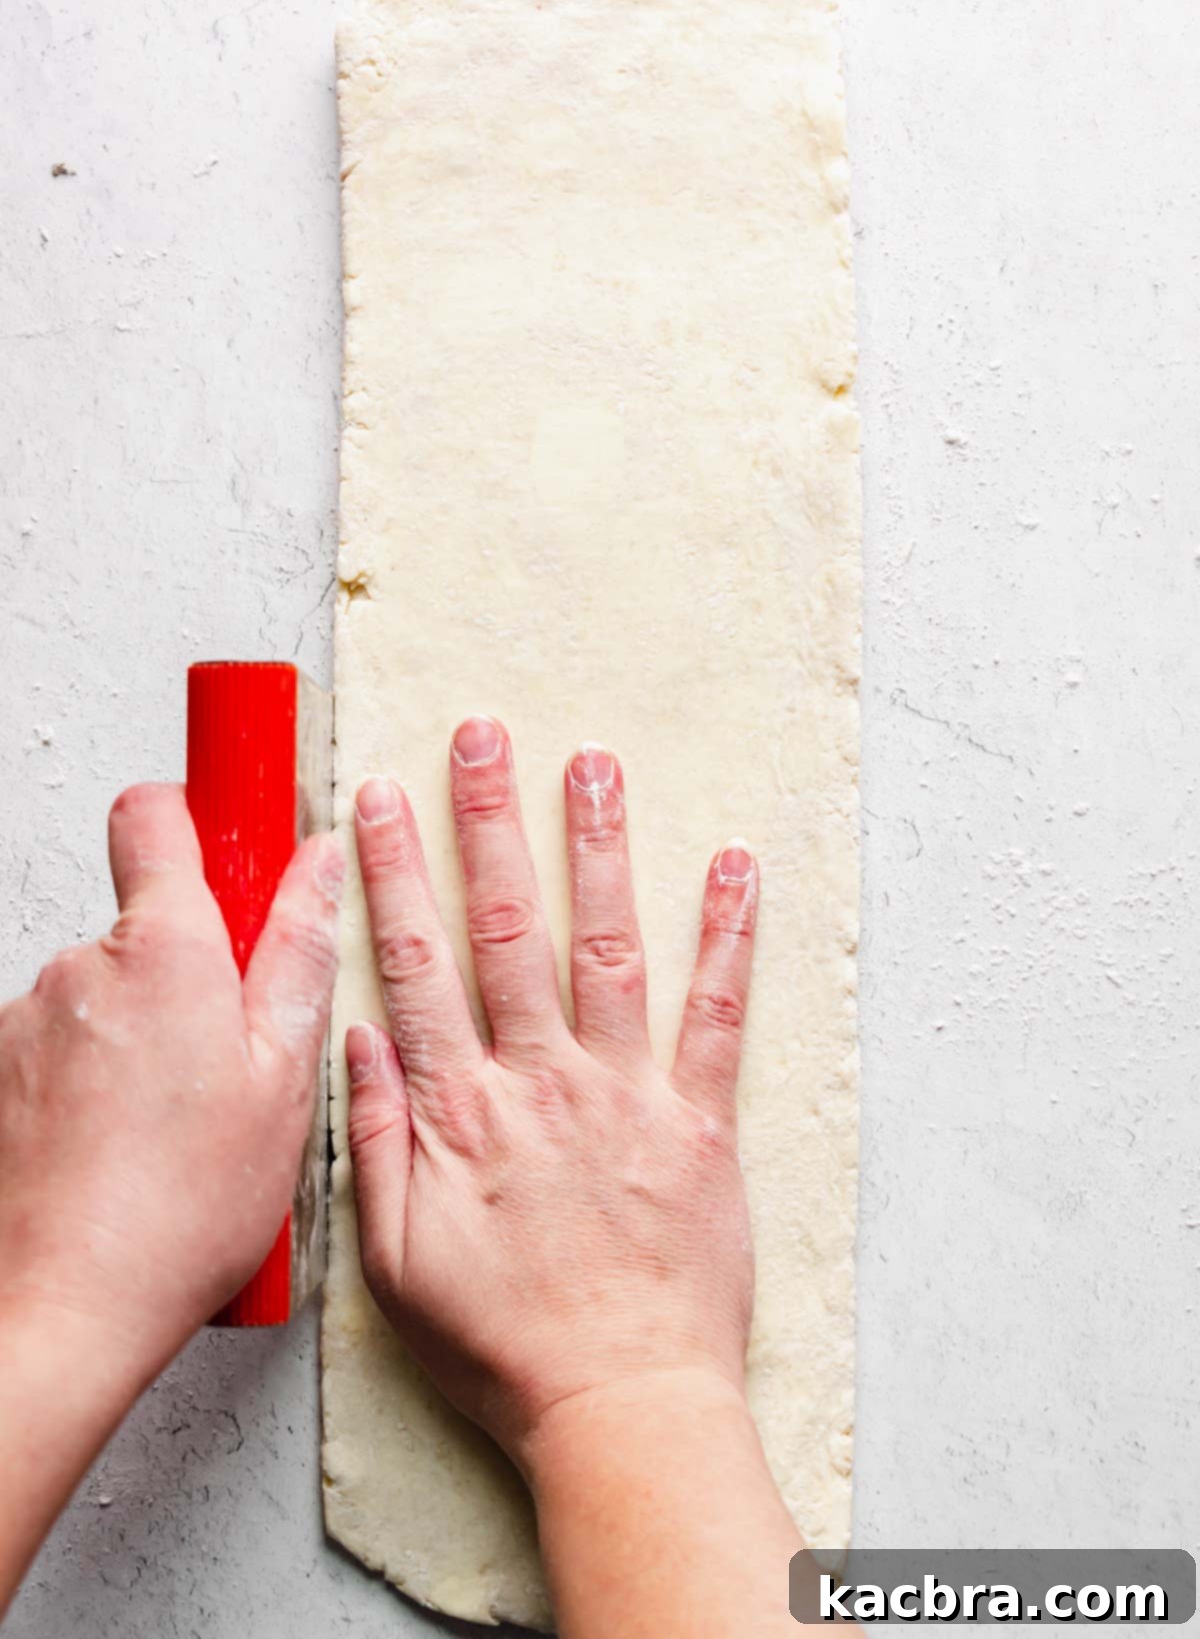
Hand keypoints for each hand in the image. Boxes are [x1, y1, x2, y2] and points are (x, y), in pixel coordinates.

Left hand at [0, 783, 342, 1378]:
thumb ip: (298, 953)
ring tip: (178, 1122)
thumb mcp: (282, 1078)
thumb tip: (318, 865)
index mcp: (165, 951)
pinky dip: (95, 1082)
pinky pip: (60, 1050)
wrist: (60, 1312)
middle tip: (229, 1052)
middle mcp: (80, 968)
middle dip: (188, 967)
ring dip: (141, 1035)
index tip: (226, 826)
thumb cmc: (179, 1210)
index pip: (155, 813)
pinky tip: (128, 1149)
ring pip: (103, 996)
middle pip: (142, 922)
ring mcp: (26, 1023)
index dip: (192, 812)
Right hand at [345, 717, 757, 1470]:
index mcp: (465, 1111)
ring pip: (606, 948)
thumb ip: (376, 1143)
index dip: (395, 876)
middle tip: (482, 738)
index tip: (382, 800)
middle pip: (507, 929)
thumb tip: (358, 1038)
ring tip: (593, 764)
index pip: (417, 965)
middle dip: (489, 824)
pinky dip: (728, 939)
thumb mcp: (395, 1263)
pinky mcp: (700, 1124)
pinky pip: (717, 1017)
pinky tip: (736, 868)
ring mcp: (627, 1095)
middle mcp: (543, 1082)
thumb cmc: (503, 1345)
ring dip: (599, 849)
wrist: (619, 1404)